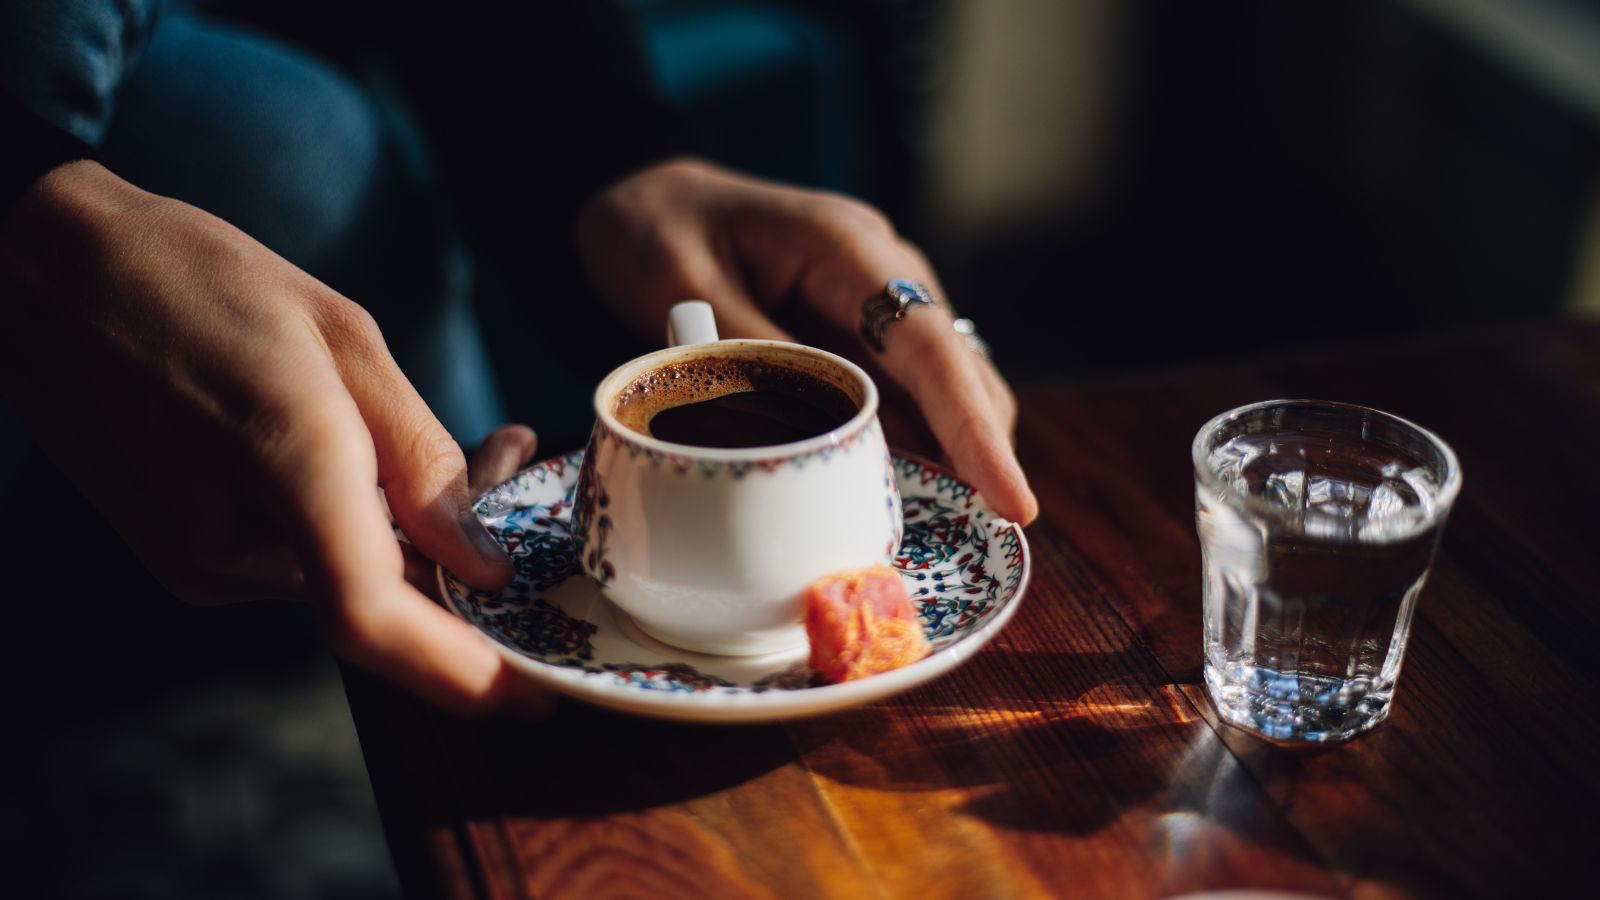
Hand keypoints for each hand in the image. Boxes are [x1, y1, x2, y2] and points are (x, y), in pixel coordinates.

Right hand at [0, 161, 547, 715]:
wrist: (44, 271)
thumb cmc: (194, 278)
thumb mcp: (342, 337)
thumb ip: (419, 456)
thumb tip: (482, 565)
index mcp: (283, 464)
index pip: (373, 618)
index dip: (462, 675)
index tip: (535, 696)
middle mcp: (230, 544)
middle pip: (381, 601)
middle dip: (467, 564)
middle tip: (513, 461)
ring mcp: (198, 560)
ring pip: (347, 577)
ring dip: (414, 530)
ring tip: (451, 433)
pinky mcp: (184, 555)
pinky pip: (302, 559)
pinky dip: (355, 522)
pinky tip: (367, 449)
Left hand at [575, 158, 1037, 523]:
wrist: (648, 199)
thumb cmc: (657, 230)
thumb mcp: (678, 285)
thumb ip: (748, 355)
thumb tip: (810, 437)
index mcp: (846, 248)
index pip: (930, 346)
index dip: (974, 429)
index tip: (1013, 501)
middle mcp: (885, 272)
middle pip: (962, 373)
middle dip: (981, 453)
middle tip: (979, 536)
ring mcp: (879, 303)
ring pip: (944, 389)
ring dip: (950, 455)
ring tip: (942, 526)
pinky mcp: (862, 334)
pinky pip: (904, 395)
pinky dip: (911, 443)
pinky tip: (897, 489)